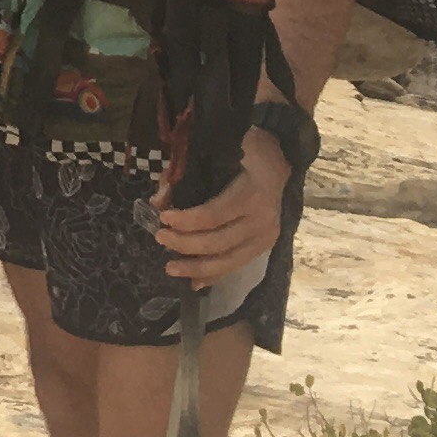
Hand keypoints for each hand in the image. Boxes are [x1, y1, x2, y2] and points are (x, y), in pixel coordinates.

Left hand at [151, 127, 290, 283]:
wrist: (277, 163)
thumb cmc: (243, 154)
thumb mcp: (216, 154)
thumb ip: (186, 175)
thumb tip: (159, 200)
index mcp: (250, 195)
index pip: (213, 215)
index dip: (186, 221)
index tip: (163, 218)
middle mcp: (261, 220)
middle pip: (218, 242)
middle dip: (185, 244)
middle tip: (159, 238)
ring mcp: (265, 237)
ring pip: (228, 261)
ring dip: (196, 268)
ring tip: (170, 268)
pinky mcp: (265, 247)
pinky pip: (236, 265)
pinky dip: (215, 275)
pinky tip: (194, 282)